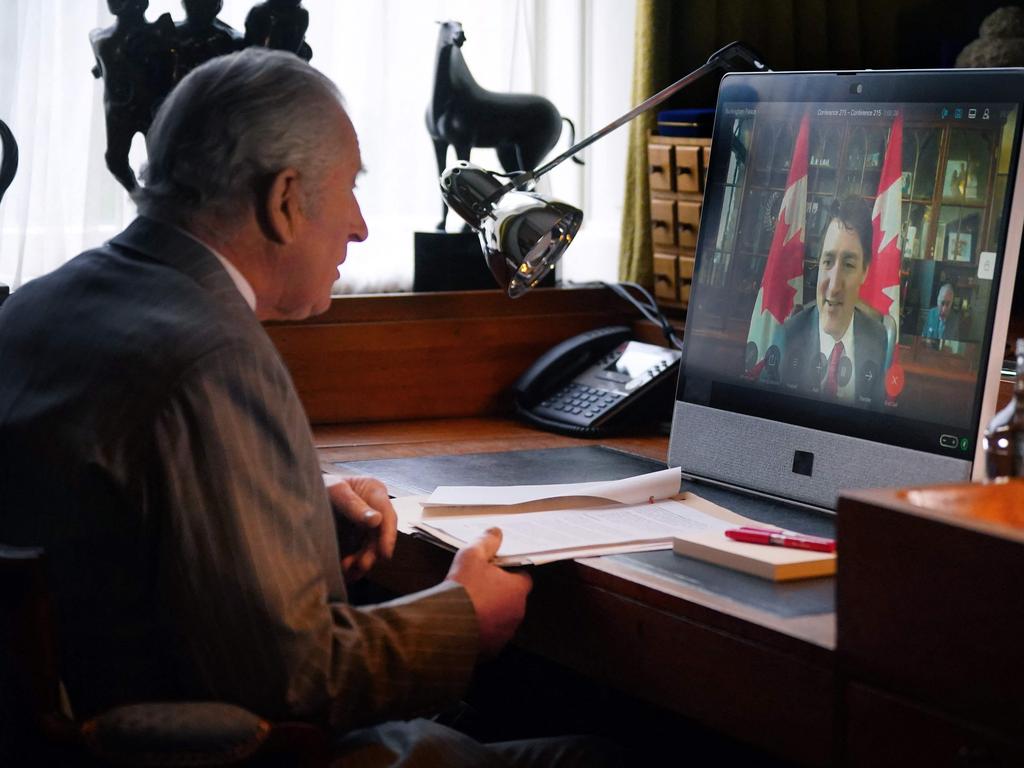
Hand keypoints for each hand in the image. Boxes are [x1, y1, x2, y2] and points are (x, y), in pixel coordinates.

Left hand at [325, 475, 397, 581]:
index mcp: (375, 492)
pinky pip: (359, 555)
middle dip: (371, 553)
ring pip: (370, 549)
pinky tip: (345, 571)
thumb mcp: (335, 491)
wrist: (300, 495)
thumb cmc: (319, 485)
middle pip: (380, 536)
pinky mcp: (355, 539)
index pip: (388, 515)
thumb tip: (377, 520)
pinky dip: (353, 565)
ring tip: (345, 568)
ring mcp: (365, 526)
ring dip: (361, 561)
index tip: (384, 553)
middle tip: (361, 565)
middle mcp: (374, 510)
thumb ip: (354, 505)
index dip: (388, 535)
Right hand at [445, 528, 531, 656]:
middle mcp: (517, 612)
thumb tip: (496, 532)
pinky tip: (465, 623)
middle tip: (480, 585)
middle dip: (500, 592)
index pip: (523, 577)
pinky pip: (490, 636)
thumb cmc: (463, 588)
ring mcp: (506, 633)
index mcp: (517, 589)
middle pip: (512, 598)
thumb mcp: (471, 556)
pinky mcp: (492, 650)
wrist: (447, 627)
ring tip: (469, 605)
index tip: (496, 569)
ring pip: (502, 618)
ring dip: (491, 612)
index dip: (510, 572)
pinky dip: (482, 630)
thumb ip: (486, 542)